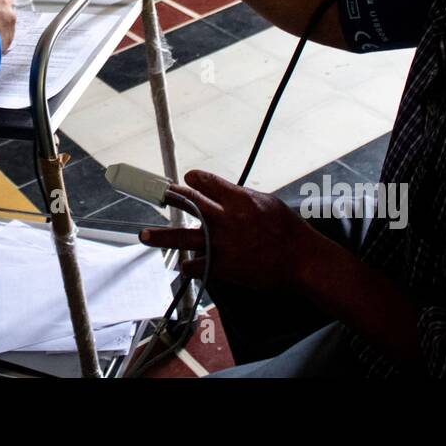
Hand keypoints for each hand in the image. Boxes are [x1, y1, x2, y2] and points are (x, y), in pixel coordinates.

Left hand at [140, 170, 317, 289]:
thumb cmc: (288, 230)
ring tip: (144, 235)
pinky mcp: (222, 267)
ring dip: (161, 236)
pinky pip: (196, 265)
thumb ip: (241, 197)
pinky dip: (190, 265)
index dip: (193, 179)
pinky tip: (185, 265)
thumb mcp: (267, 202)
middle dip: (169, 196)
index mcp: (238, 199)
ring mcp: (221, 244)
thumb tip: (222, 192)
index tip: (187, 179)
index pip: (205, 182)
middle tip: (155, 194)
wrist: (301, 261)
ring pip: (183, 238)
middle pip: (188, 202)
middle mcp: (225, 219)